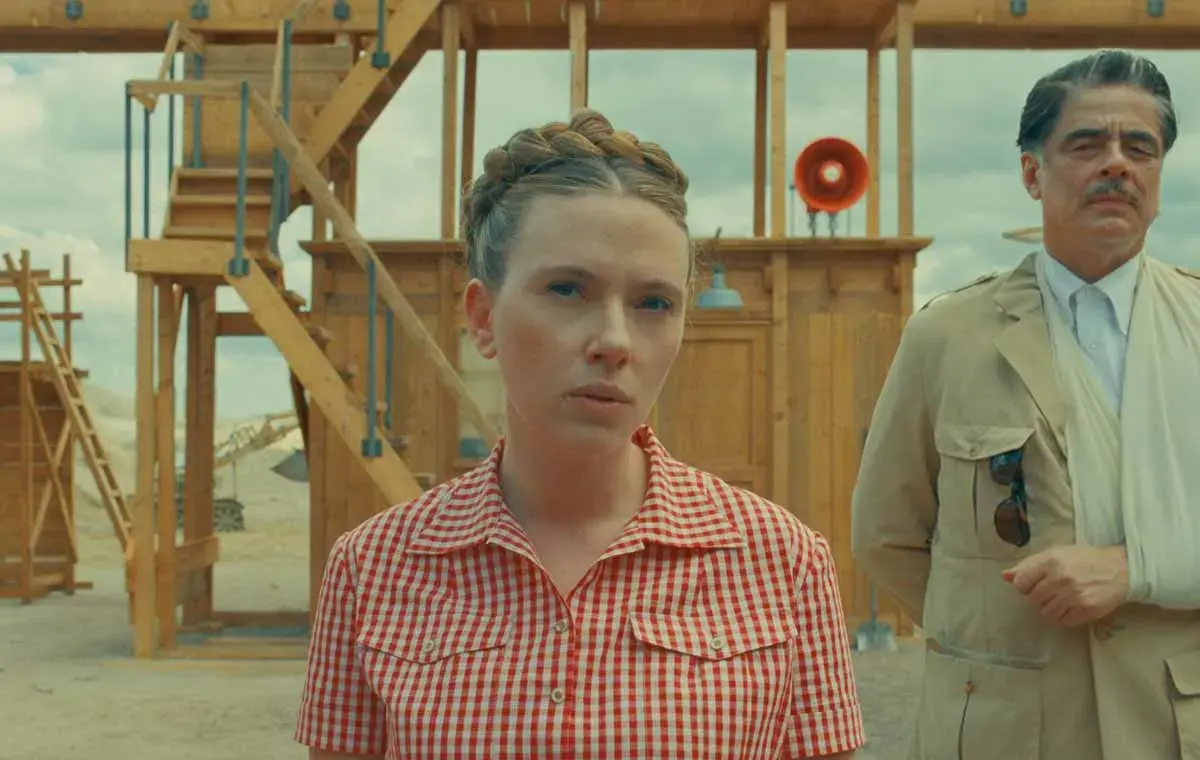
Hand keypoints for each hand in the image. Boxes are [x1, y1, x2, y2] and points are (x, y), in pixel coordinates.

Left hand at [1001, 545, 1128, 626]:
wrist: (1121, 569)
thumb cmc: (1086, 560)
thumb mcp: (1056, 554)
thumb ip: (1029, 565)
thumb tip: (1005, 576)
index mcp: (1050, 561)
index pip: (1021, 582)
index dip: (1023, 586)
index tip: (1031, 585)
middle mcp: (1060, 579)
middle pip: (1032, 599)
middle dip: (1038, 597)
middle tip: (1051, 591)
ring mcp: (1073, 596)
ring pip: (1046, 613)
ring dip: (1050, 608)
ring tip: (1062, 599)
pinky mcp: (1086, 611)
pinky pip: (1062, 621)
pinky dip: (1063, 617)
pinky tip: (1071, 607)